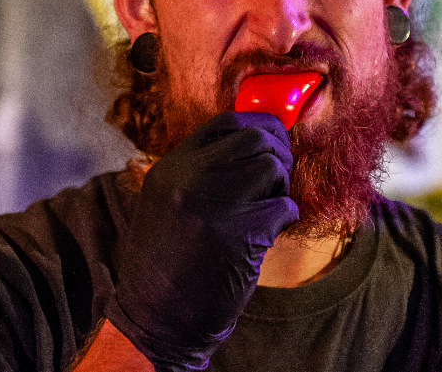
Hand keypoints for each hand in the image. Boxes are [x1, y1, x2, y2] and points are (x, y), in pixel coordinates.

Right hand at [105, 112, 299, 370]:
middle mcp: (190, 178)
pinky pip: (284, 207)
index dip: (259, 125)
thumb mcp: (167, 202)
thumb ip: (200, 171)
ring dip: (281, 187)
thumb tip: (254, 142)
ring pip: (272, 167)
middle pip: (256, 138)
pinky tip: (268, 234)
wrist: (156, 319)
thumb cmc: (166, 264)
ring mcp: (216, 204)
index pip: (226, 122)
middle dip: (279, 153)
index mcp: (170, 168)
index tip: (273, 139)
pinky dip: (285, 218)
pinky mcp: (241, 233)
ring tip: (267, 209)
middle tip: (278, 177)